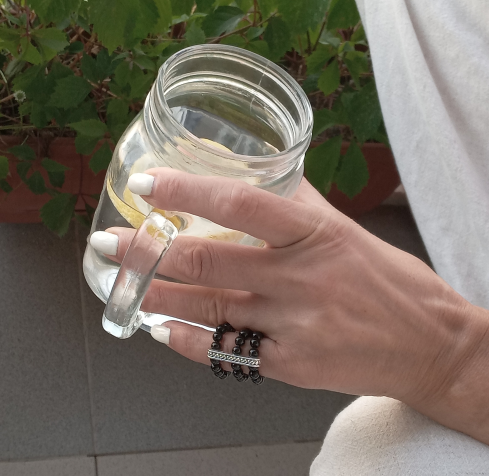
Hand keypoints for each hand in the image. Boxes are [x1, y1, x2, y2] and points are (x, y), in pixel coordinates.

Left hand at [91, 168, 488, 441]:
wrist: (429, 343)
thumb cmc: (388, 281)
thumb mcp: (344, 230)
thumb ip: (298, 204)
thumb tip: (259, 176)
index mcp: (316, 234)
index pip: (240, 201)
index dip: (187, 189)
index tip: (148, 184)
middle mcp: (301, 279)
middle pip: (208, 259)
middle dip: (148, 249)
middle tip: (111, 241)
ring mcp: (294, 326)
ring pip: (207, 308)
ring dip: (157, 294)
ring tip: (124, 281)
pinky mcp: (291, 366)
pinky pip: (224, 352)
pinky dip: (186, 340)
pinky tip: (162, 328)